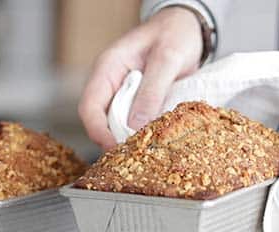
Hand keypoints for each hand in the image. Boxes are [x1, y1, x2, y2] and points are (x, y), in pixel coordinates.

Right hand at [78, 7, 202, 148]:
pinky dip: (144, 134)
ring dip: (131, 139)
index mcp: (108, 68)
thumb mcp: (167, 58)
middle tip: (137, 156)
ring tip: (149, 151)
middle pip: (101, 122)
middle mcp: (111, 85)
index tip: (116, 149)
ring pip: (118, 126)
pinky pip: (135, 124)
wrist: (189, 27)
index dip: (99, 132)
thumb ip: (152, 90)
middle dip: (115, 141)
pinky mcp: (139, 104)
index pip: (89, 107)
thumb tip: (135, 126)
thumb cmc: (175, 33)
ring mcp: (124, 95)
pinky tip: (157, 140)